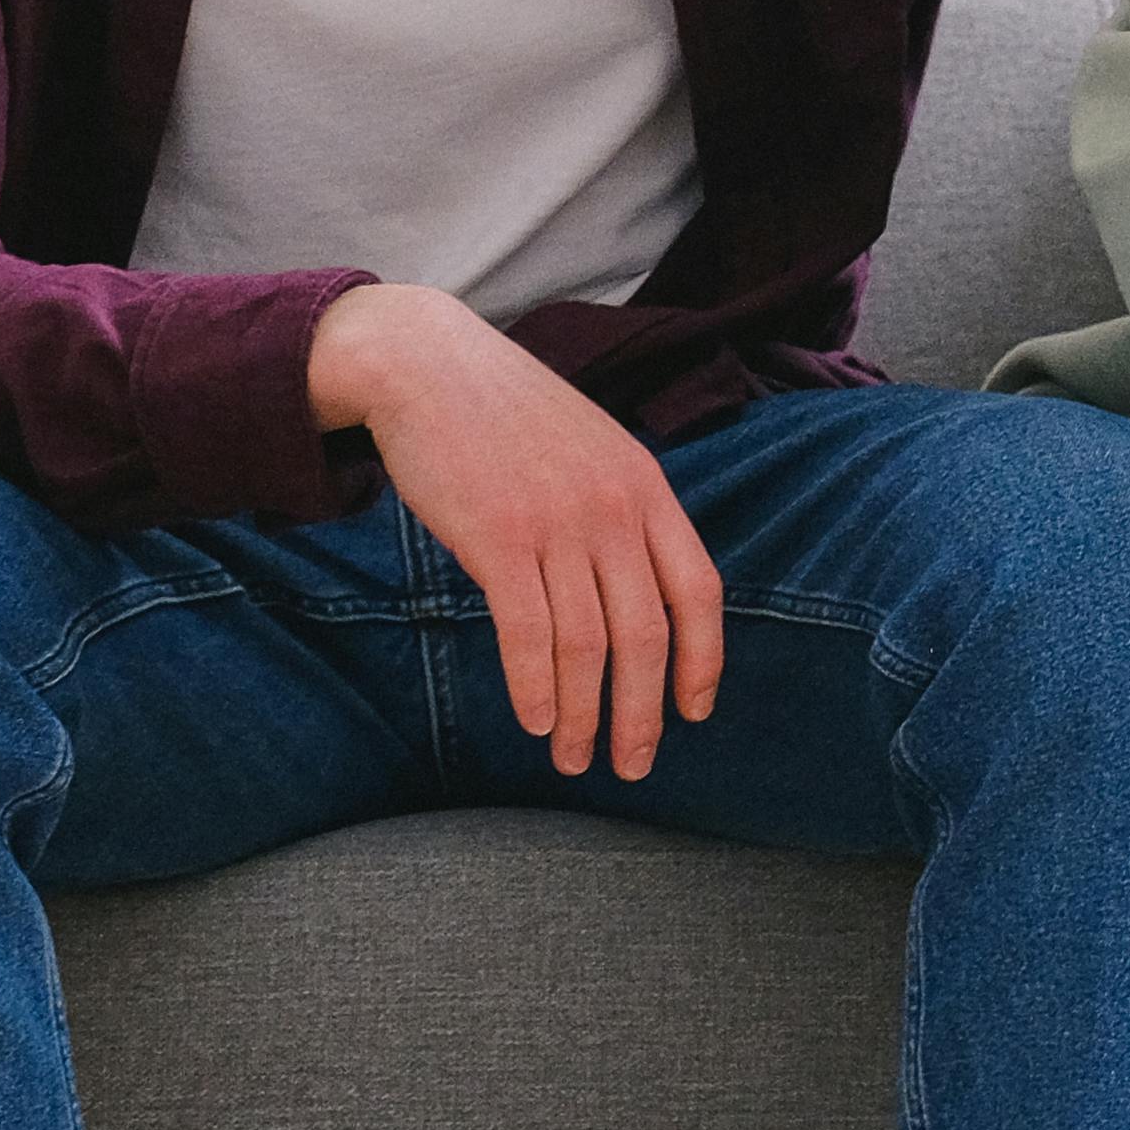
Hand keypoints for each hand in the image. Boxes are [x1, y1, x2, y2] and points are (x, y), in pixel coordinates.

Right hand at [306, 281, 724, 777]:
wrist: (426, 364)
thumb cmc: (505, 415)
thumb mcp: (591, 448)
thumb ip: (621, 511)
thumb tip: (634, 597)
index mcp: (645, 485)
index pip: (699, 590)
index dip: (703, 662)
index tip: (694, 712)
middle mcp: (612, 507)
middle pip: (647, 634)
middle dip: (642, 714)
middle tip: (632, 765)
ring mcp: (556, 522)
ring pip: (587, 646)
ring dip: (583, 717)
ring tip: (574, 758)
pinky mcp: (497, 537)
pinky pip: (527, 632)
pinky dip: (535, 688)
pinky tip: (535, 722)